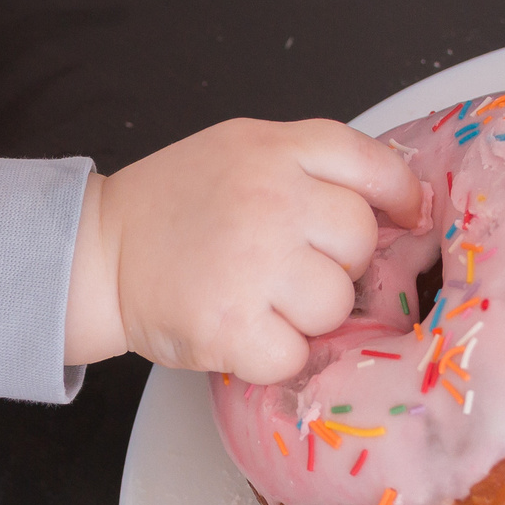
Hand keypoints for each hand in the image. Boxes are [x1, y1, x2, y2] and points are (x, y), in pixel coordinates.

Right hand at [65, 119, 422, 381]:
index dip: (402, 197)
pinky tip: (243, 329)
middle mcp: (269, 199)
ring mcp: (252, 262)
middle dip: (336, 263)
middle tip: (286, 266)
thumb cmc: (173, 206)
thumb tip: (397, 204)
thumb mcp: (242, 151)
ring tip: (260, 297)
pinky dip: (275, 354)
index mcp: (274, 150)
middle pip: (360, 242)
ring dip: (307, 313)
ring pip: (336, 304)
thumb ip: (310, 165)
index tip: (407, 219)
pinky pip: (297, 353)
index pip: (373, 165)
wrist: (98, 251)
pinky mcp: (232, 325)